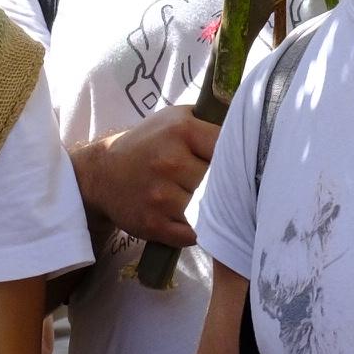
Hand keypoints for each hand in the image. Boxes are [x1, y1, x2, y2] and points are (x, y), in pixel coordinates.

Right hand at [71, 104, 219, 248]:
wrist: (103, 174)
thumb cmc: (149, 143)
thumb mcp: (176, 118)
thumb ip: (211, 120)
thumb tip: (250, 124)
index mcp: (180, 131)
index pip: (228, 147)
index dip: (232, 156)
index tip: (231, 161)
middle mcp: (170, 162)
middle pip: (219, 179)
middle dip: (216, 182)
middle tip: (204, 179)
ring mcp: (161, 196)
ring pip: (207, 207)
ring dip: (203, 206)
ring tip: (188, 195)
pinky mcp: (154, 225)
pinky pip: (192, 235)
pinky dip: (194, 231)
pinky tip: (184, 217)